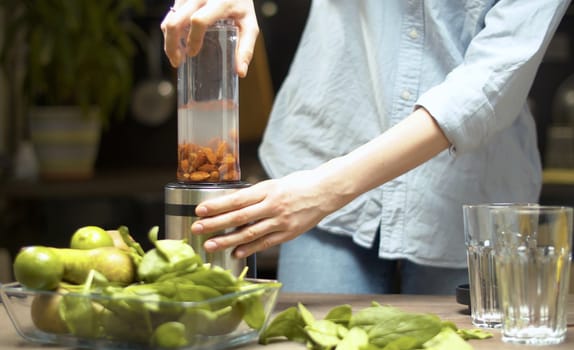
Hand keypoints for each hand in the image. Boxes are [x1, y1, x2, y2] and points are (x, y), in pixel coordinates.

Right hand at [160, 0, 258, 75]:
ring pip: (170, 18)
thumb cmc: (242, 6)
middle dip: (172, 44)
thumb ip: (246, 48)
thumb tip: (240, 73)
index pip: (199, 20)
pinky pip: (170, 14)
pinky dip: (170, 31)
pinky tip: (177, 43)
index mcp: (219, 3)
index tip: (192, 53)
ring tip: (176, 56)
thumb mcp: (249, 25)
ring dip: (169, 39)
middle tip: (176, 62)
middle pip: (176, 21)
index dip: (193, 39)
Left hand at [191, 169, 347, 257]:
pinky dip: (249, 248)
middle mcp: (273, 205)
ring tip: (210, 245)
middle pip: (239, 217)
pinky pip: (265, 243)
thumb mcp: (275, 183)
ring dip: (228, 240)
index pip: (237, 199)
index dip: (217, 206)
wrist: (326, 191)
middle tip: (196, 229)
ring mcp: (281, 221)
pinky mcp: (289, 233)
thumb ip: (256, 195)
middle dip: (215, 224)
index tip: (200, 210)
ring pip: (250, 233)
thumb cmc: (299, 184)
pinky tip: (235, 253)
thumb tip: (234, 204)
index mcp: (268, 190)